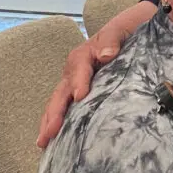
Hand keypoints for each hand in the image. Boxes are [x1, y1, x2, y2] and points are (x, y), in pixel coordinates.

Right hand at [36, 24, 124, 147]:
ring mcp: (75, 82)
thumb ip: (112, 39)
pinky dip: (60, 123)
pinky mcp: (81, 92)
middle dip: (54, 114)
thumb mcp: (120, 29)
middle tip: (48, 134)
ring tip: (43, 143)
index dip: (79, 82)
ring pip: (59, 103)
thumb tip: (106, 55)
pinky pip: (68, 108)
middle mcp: (74, 70)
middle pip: (61, 93)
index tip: (80, 96)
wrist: (130, 30)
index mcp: (83, 55)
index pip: (79, 69)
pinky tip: (56, 141)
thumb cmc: (125, 31)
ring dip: (50, 122)